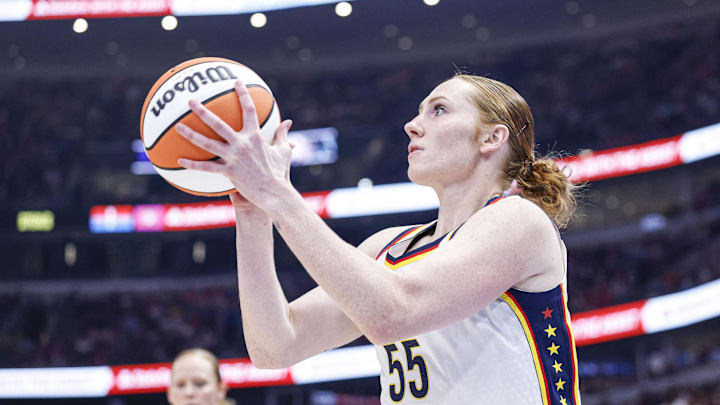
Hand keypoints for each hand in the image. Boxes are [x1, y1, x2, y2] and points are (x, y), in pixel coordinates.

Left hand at [177, 80, 293, 211]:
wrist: (275, 193)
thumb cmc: (280, 173)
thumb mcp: (284, 151)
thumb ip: (283, 135)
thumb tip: (288, 122)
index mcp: (256, 136)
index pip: (249, 110)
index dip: (243, 94)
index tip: (236, 82)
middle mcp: (242, 144)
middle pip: (218, 124)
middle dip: (202, 111)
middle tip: (190, 101)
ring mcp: (234, 157)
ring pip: (207, 143)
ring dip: (191, 134)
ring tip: (178, 127)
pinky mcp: (228, 171)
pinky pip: (207, 167)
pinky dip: (193, 164)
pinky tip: (180, 160)